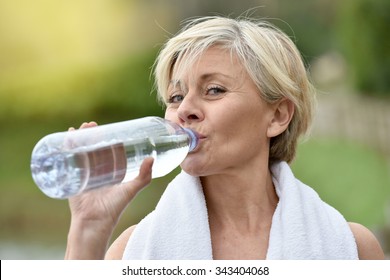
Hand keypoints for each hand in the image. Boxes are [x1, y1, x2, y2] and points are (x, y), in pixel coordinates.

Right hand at [65, 122, 153, 258]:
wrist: (93, 223)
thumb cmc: (114, 208)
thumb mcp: (131, 190)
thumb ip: (144, 177)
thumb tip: (152, 157)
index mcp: (112, 172)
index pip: (109, 150)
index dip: (108, 138)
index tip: (109, 128)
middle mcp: (98, 171)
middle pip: (93, 148)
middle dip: (91, 135)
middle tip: (91, 124)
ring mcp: (85, 174)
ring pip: (81, 151)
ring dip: (79, 139)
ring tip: (79, 128)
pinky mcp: (73, 178)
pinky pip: (69, 160)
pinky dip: (67, 148)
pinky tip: (66, 138)